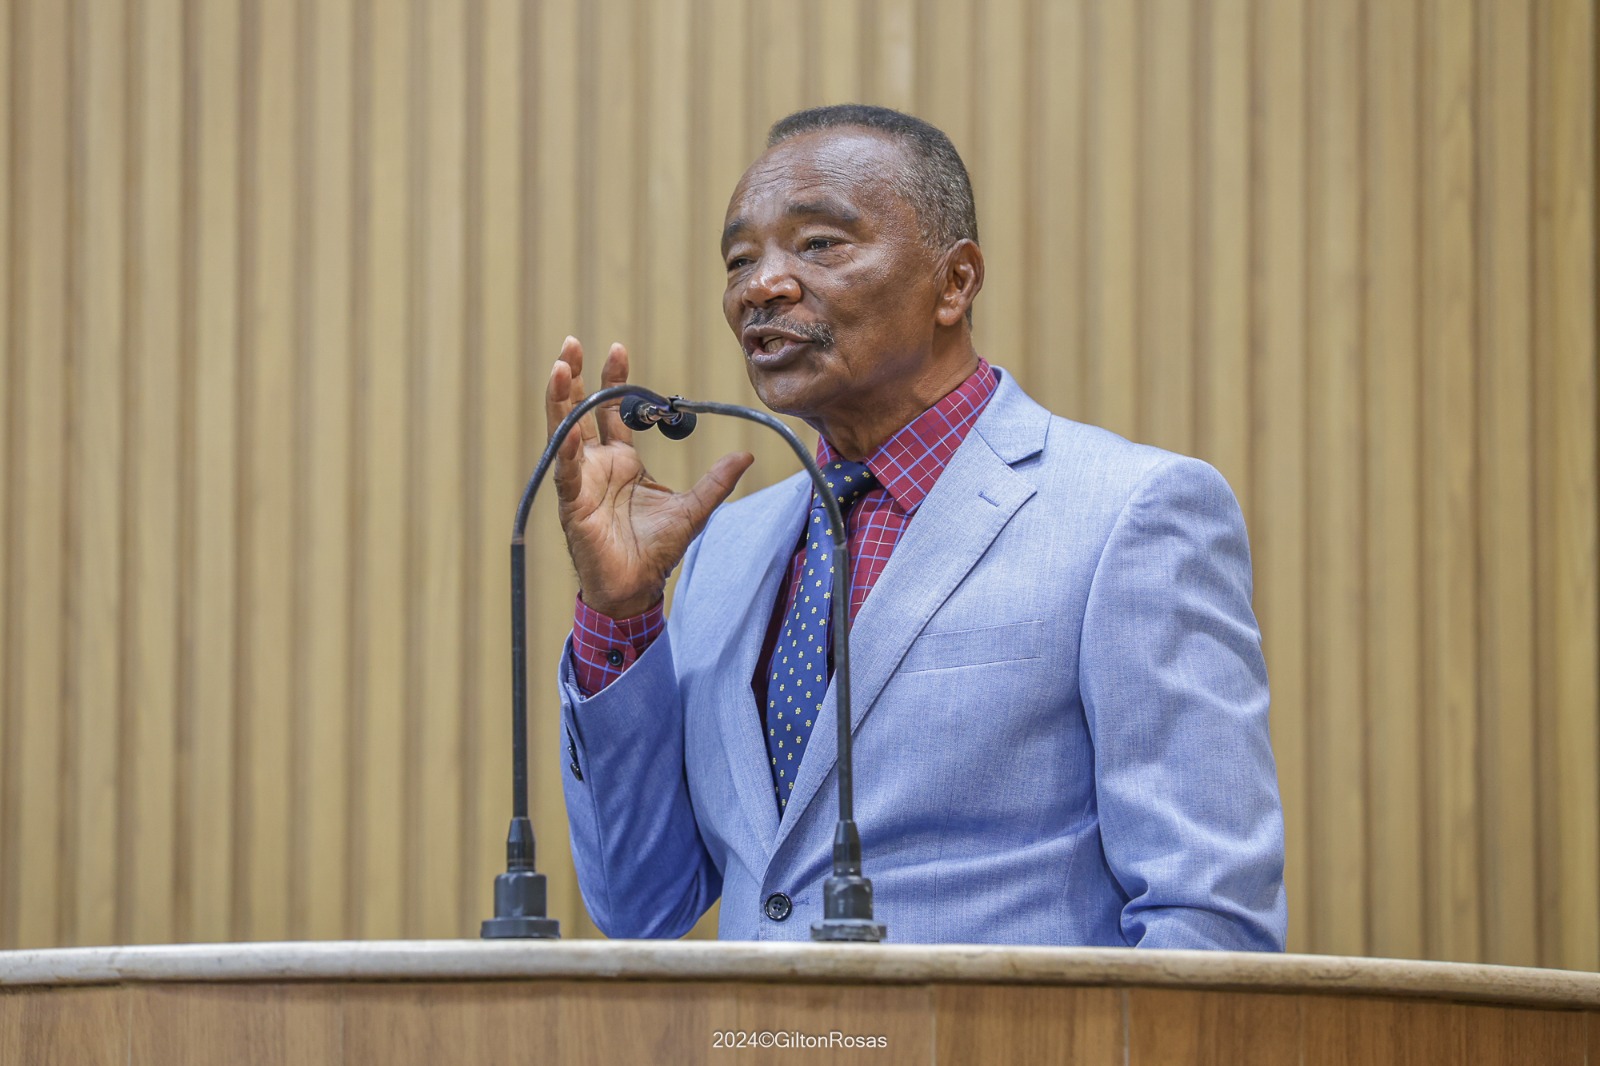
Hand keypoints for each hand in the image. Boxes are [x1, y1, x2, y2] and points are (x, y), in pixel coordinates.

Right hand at [546, 337, 753, 618]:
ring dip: (559, 401)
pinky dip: (567, 451)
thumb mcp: (696, 508)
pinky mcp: (573, 504)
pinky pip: (567, 472)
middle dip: (573, 378)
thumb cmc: (657, 550)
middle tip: (571, 343)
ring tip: (557, 368)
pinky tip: (568, 430)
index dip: (613, 380)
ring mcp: (581, 482)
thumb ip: (717, 480)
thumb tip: (747, 455)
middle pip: (580, 412)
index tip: (617, 348)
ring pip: (565, 432)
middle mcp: (598, 466)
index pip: (613, 411)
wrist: (635, 588)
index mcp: (622, 462)